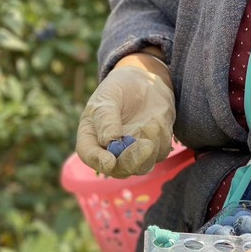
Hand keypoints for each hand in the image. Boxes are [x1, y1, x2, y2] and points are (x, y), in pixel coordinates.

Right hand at [76, 55, 174, 178]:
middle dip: (132, 160)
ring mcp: (132, 154)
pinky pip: (160, 154)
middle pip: (118, 169)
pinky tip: (157, 120)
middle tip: (145, 145)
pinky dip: (161, 139)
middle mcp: (110, 151)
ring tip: (152, 120)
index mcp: (91, 136)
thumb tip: (108, 141)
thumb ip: (106, 117)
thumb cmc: (120, 87)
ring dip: (151, 147)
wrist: (146, 82)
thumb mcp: (109, 95)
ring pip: (142, 166)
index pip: (89, 154)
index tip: (110, 161)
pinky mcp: (152, 152)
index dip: (98, 161)